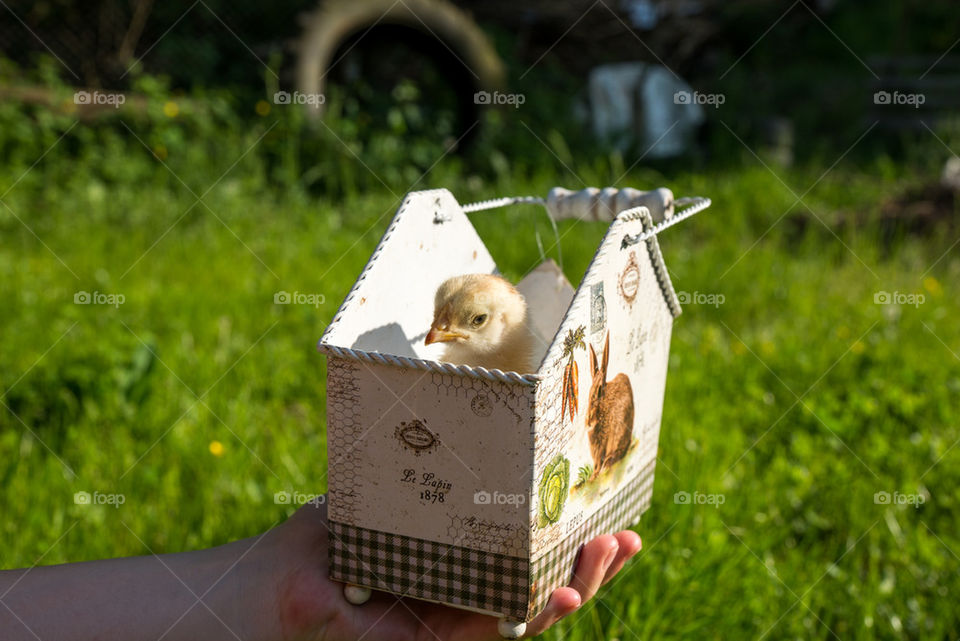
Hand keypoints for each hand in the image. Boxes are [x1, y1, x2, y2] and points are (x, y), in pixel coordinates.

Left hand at [256, 500, 641, 640]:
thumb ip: (423, 469)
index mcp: (460, 555)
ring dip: (577, 587)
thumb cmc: (321, 536)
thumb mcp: (383, 492)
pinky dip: (531, 614)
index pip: (527, 548)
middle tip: (629, 536)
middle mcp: (464, 589)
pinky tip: (560, 594)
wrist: (272, 585)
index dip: (570, 533)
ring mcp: (453, 620)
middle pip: (543, 581)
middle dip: (591, 562)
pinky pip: (493, 632)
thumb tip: (460, 409)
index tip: (609, 505)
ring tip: (610, 555)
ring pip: (531, 610)